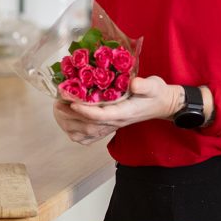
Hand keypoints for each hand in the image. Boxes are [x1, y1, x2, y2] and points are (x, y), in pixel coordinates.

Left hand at [52, 75, 181, 145]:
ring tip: (59, 109)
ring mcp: (112, 126)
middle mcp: (116, 122)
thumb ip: (145, 85)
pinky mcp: (110, 126)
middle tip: (58, 101)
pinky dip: (75, 133)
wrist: (162, 105)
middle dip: (70, 115)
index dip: (85, 110)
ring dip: (69, 124)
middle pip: (88, 125)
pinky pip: (89, 137)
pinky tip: (68, 123)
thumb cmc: (156, 93)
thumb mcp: (154, 85)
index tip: (71, 101)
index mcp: (124, 113)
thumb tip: (134, 83)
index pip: (101, 116)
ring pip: (86, 133)